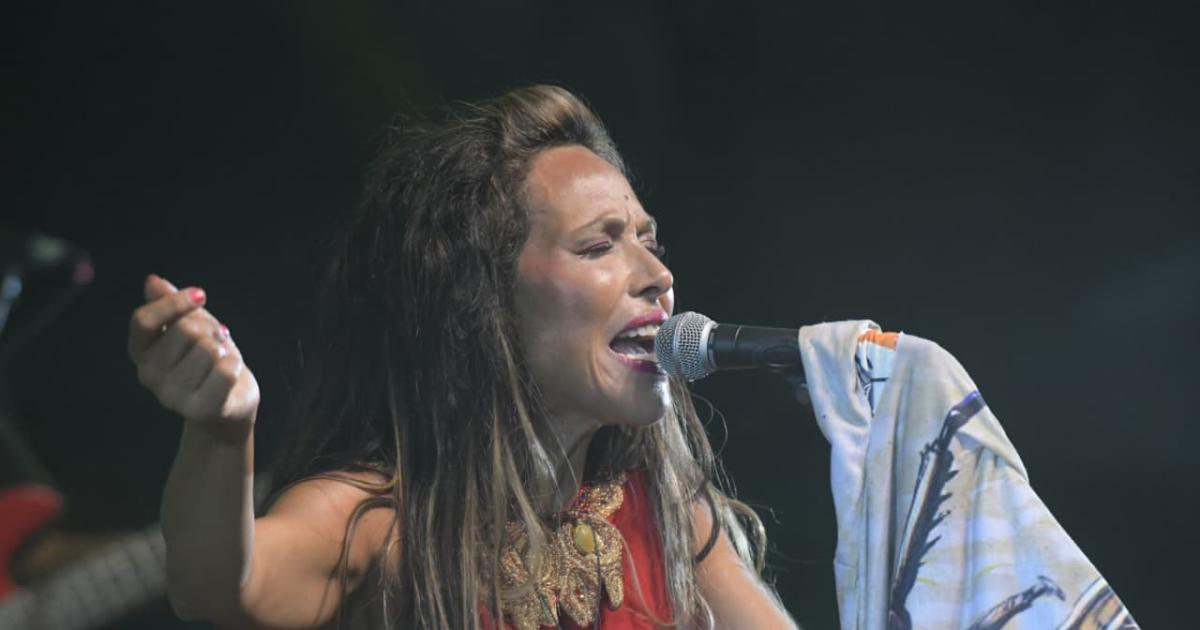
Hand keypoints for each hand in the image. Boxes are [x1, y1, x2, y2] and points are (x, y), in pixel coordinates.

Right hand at [128, 274, 259, 430]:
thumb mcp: (190, 325)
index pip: (144, 320)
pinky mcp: (200, 409)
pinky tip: (230, 375)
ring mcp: (172, 396)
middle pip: (186, 330)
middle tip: (216, 341)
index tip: (201, 294)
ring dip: (224, 349)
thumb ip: (170, 305)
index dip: (174, 302)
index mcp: (140, 352)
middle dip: (209, 328)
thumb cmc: (207, 359)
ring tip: (220, 362)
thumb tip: (152, 281)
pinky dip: (236, 366)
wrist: (229, 402)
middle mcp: (148, 375)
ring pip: (209, 349)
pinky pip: (226, 371)